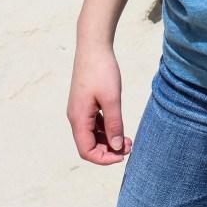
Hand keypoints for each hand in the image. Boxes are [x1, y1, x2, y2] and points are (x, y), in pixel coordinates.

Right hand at [67, 43, 132, 164]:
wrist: (93, 47)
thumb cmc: (102, 71)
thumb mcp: (112, 99)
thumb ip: (114, 124)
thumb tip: (117, 146)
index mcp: (78, 118)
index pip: (86, 150)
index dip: (104, 158)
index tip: (122, 155)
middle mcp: (76, 117)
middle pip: (89, 145)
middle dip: (109, 150)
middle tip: (130, 147)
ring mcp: (80, 110)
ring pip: (92, 135)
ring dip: (109, 140)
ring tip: (128, 140)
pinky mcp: (86, 103)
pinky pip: (94, 124)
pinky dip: (106, 129)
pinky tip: (119, 127)